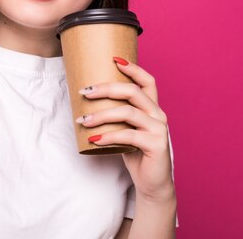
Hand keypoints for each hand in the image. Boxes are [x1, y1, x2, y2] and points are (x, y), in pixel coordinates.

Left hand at [77, 57, 174, 200]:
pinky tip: (94, 139)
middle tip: (84, 93)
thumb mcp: (125, 128)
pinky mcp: (156, 144)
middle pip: (132, 92)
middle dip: (106, 89)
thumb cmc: (135, 152)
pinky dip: (108, 136)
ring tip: (83, 121)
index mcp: (152, 107)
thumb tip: (87, 98)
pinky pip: (128, 135)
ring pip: (128, 112)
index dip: (133, 68)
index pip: (147, 81)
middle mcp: (158, 114)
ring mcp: (159, 129)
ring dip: (101, 114)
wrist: (151, 182)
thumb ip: (116, 114)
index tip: (113, 60)